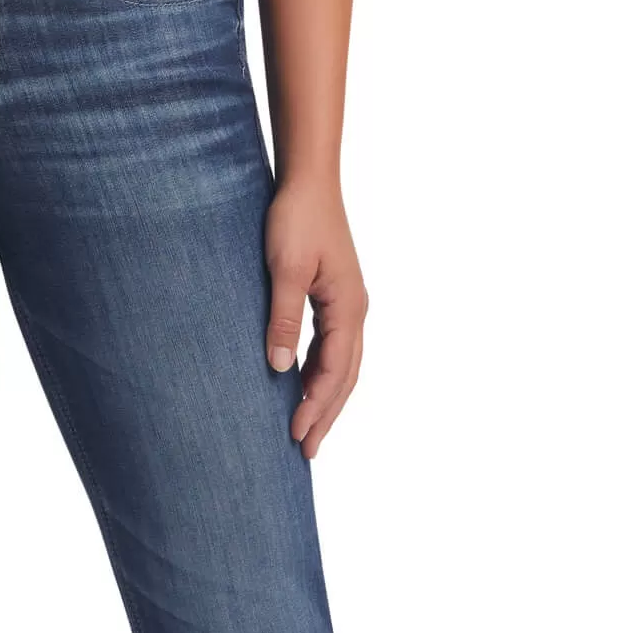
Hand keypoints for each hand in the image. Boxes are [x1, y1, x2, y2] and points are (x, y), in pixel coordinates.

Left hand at [264, 179, 367, 458]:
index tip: (296, 435)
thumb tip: (279, 368)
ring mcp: (348, 305)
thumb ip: (284, 319)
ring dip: (325, 400)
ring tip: (308, 431)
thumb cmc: (296, 218)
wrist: (308, 180)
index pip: (335, 372)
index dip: (316, 407)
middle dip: (326, 415)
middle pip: (345, 377)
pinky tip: (303, 388)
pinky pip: (333, 349)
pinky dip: (321, 376)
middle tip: (306, 452)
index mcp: (348, 308)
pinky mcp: (335, 299)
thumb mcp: (286, 269)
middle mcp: (355, 311)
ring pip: (342, 366)